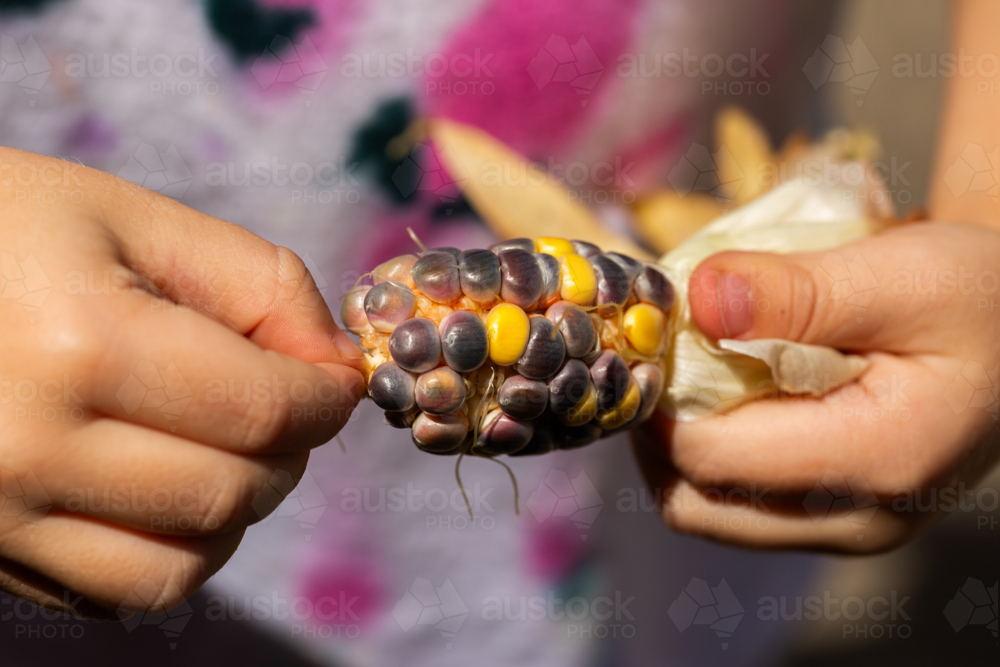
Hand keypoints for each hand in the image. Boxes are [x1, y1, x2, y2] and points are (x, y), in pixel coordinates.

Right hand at [0, 148, 364, 616]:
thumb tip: (339, 368)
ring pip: (185, 564)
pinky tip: (166, 486)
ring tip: (225, 446)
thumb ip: (261, 284)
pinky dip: (175, 548)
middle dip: (290, 452)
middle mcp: (30, 448)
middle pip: (233, 493)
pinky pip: (121, 590)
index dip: (326, 401)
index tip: (337, 382)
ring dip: (237, 511)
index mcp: (79, 344)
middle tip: (285, 405)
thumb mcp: (135, 219)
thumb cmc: (11, 233)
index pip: (263, 410)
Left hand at [632, 221, 999, 551]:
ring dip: (678, 444)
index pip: (710, 456)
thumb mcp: (903, 272)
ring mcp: (845, 529)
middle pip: (695, 500)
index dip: (662, 395)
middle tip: (665, 356)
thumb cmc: (975, 296)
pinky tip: (723, 395)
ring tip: (692, 372)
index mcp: (878, 460)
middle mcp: (859, 519)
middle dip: (659, 428)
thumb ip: (799, 290)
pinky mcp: (833, 520)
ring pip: (707, 510)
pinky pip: (735, 503)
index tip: (657, 332)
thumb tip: (699, 298)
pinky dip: (709, 453)